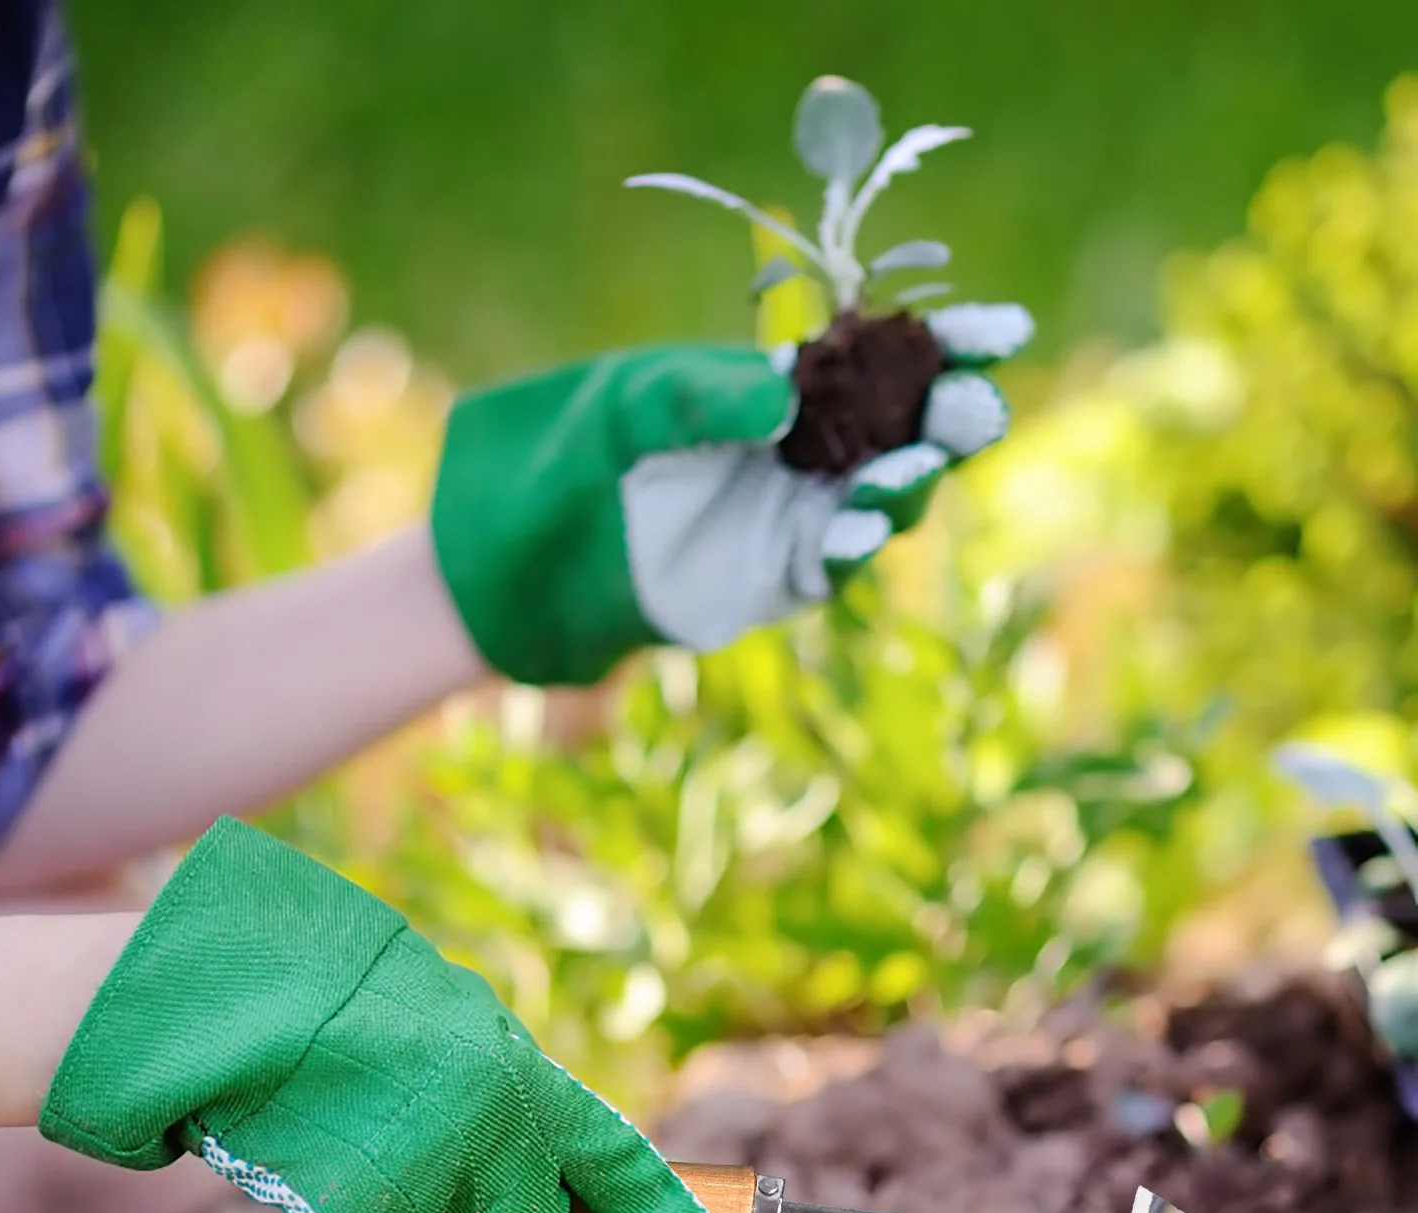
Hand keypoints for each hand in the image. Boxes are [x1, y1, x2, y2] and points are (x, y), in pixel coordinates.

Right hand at [38, 816, 726, 1212]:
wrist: (217, 1002)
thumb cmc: (331, 996)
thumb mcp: (439, 1017)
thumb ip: (498, 1083)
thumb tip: (543, 1160)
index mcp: (511, 1066)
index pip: (611, 1154)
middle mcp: (485, 1130)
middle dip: (489, 1204)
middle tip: (423, 1141)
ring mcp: (424, 1183)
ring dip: (412, 1205)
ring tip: (355, 1129)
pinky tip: (321, 1159)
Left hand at [428, 303, 1031, 685]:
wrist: (517, 559)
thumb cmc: (568, 460)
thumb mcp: (626, 405)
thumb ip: (701, 394)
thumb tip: (784, 399)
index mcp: (778, 390)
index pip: (878, 359)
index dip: (946, 344)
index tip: (999, 329)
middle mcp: (800, 452)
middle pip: (904, 431)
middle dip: (948, 416)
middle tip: (968, 405)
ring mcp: (791, 517)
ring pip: (881, 501)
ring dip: (907, 484)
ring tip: (909, 467)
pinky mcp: (771, 578)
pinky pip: (830, 564)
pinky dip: (850, 545)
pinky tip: (855, 526)